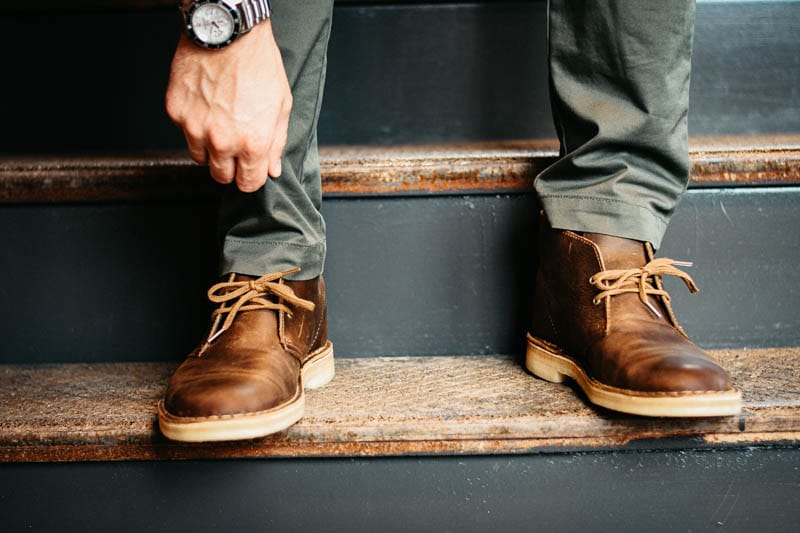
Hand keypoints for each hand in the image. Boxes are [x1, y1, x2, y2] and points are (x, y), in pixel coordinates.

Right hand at [165, 22, 291, 192]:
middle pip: (221, 176)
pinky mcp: (176, 112)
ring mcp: (195, 128)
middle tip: (235, 147)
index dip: (251, 178)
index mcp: (252, 143)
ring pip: (200, 158)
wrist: (228, 33)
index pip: (248, 184)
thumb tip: (272, 169)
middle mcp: (222, 141)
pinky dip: (193, 125)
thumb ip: (276, 142)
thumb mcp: (280, 105)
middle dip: (230, 167)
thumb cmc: (258, 64)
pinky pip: (184, 132)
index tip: (250, 171)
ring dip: (210, 149)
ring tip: (220, 124)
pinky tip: (205, 105)